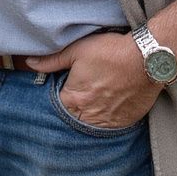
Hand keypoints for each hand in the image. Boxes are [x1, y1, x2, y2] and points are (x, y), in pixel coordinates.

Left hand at [29, 32, 161, 128]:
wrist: (147, 59)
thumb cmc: (110, 52)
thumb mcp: (77, 50)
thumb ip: (52, 60)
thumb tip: (30, 62)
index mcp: (74, 100)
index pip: (57, 107)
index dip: (57, 97)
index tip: (61, 88)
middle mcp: (91, 116)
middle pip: (74, 118)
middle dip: (73, 108)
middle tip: (79, 93)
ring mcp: (110, 121)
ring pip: (92, 124)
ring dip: (90, 115)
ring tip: (94, 98)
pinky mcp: (126, 121)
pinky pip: (111, 125)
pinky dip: (107, 117)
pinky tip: (109, 103)